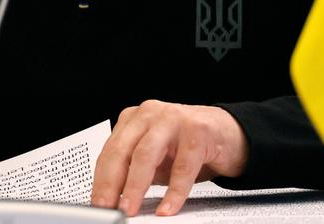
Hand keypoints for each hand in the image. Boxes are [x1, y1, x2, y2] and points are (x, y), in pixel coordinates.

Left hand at [91, 100, 247, 216]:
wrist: (227, 133)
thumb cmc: (186, 146)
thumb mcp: (156, 159)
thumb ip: (135, 173)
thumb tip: (115, 201)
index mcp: (133, 119)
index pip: (109, 151)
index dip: (101, 180)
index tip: (96, 204)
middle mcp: (150, 114)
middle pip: (122, 150)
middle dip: (111, 183)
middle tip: (107, 208)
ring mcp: (173, 119)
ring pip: (146, 154)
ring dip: (135, 186)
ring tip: (129, 209)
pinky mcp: (197, 131)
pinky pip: (182, 167)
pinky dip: (173, 192)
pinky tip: (167, 209)